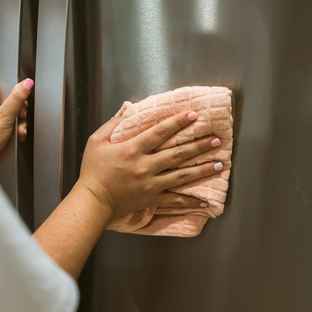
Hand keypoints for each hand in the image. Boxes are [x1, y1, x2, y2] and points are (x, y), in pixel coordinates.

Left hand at [0, 60, 32, 164]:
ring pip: (11, 104)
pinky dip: (16, 123)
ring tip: (17, 125)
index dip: (3, 67)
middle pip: (7, 88)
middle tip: (19, 110)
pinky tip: (17, 131)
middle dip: (18, 100)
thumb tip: (27, 83)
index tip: (15, 73)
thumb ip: (17, 98)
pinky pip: (10, 116)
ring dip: (19, 115)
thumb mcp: (5, 116)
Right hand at [77, 111, 223, 217]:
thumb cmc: (92, 171)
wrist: (93, 201)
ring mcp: (150, 183)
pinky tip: (205, 202)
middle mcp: (145, 166)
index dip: (178, 122)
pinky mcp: (151, 198)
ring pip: (181, 175)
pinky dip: (190, 202)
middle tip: (216, 140)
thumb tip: (127, 108)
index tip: (194, 115)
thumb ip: (113, 124)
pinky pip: (174, 200)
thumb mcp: (96, 142)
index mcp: (132, 149)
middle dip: (199, 145)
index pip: (160, 132)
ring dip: (202, 169)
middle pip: (177, 153)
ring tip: (219, 164)